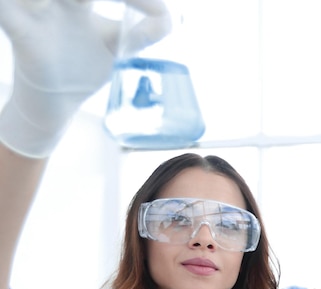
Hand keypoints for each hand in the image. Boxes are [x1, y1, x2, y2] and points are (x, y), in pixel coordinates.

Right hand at [0, 0, 169, 156]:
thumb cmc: (79, 70)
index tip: (160, 13)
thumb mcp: (113, 50)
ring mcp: (37, 15)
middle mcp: (57, 2)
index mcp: (79, 1)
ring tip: (64, 2)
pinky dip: (10, 9)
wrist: (54, 109)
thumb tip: (168, 20)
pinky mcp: (23, 37)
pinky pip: (9, 14)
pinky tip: (22, 7)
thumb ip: (138, 35)